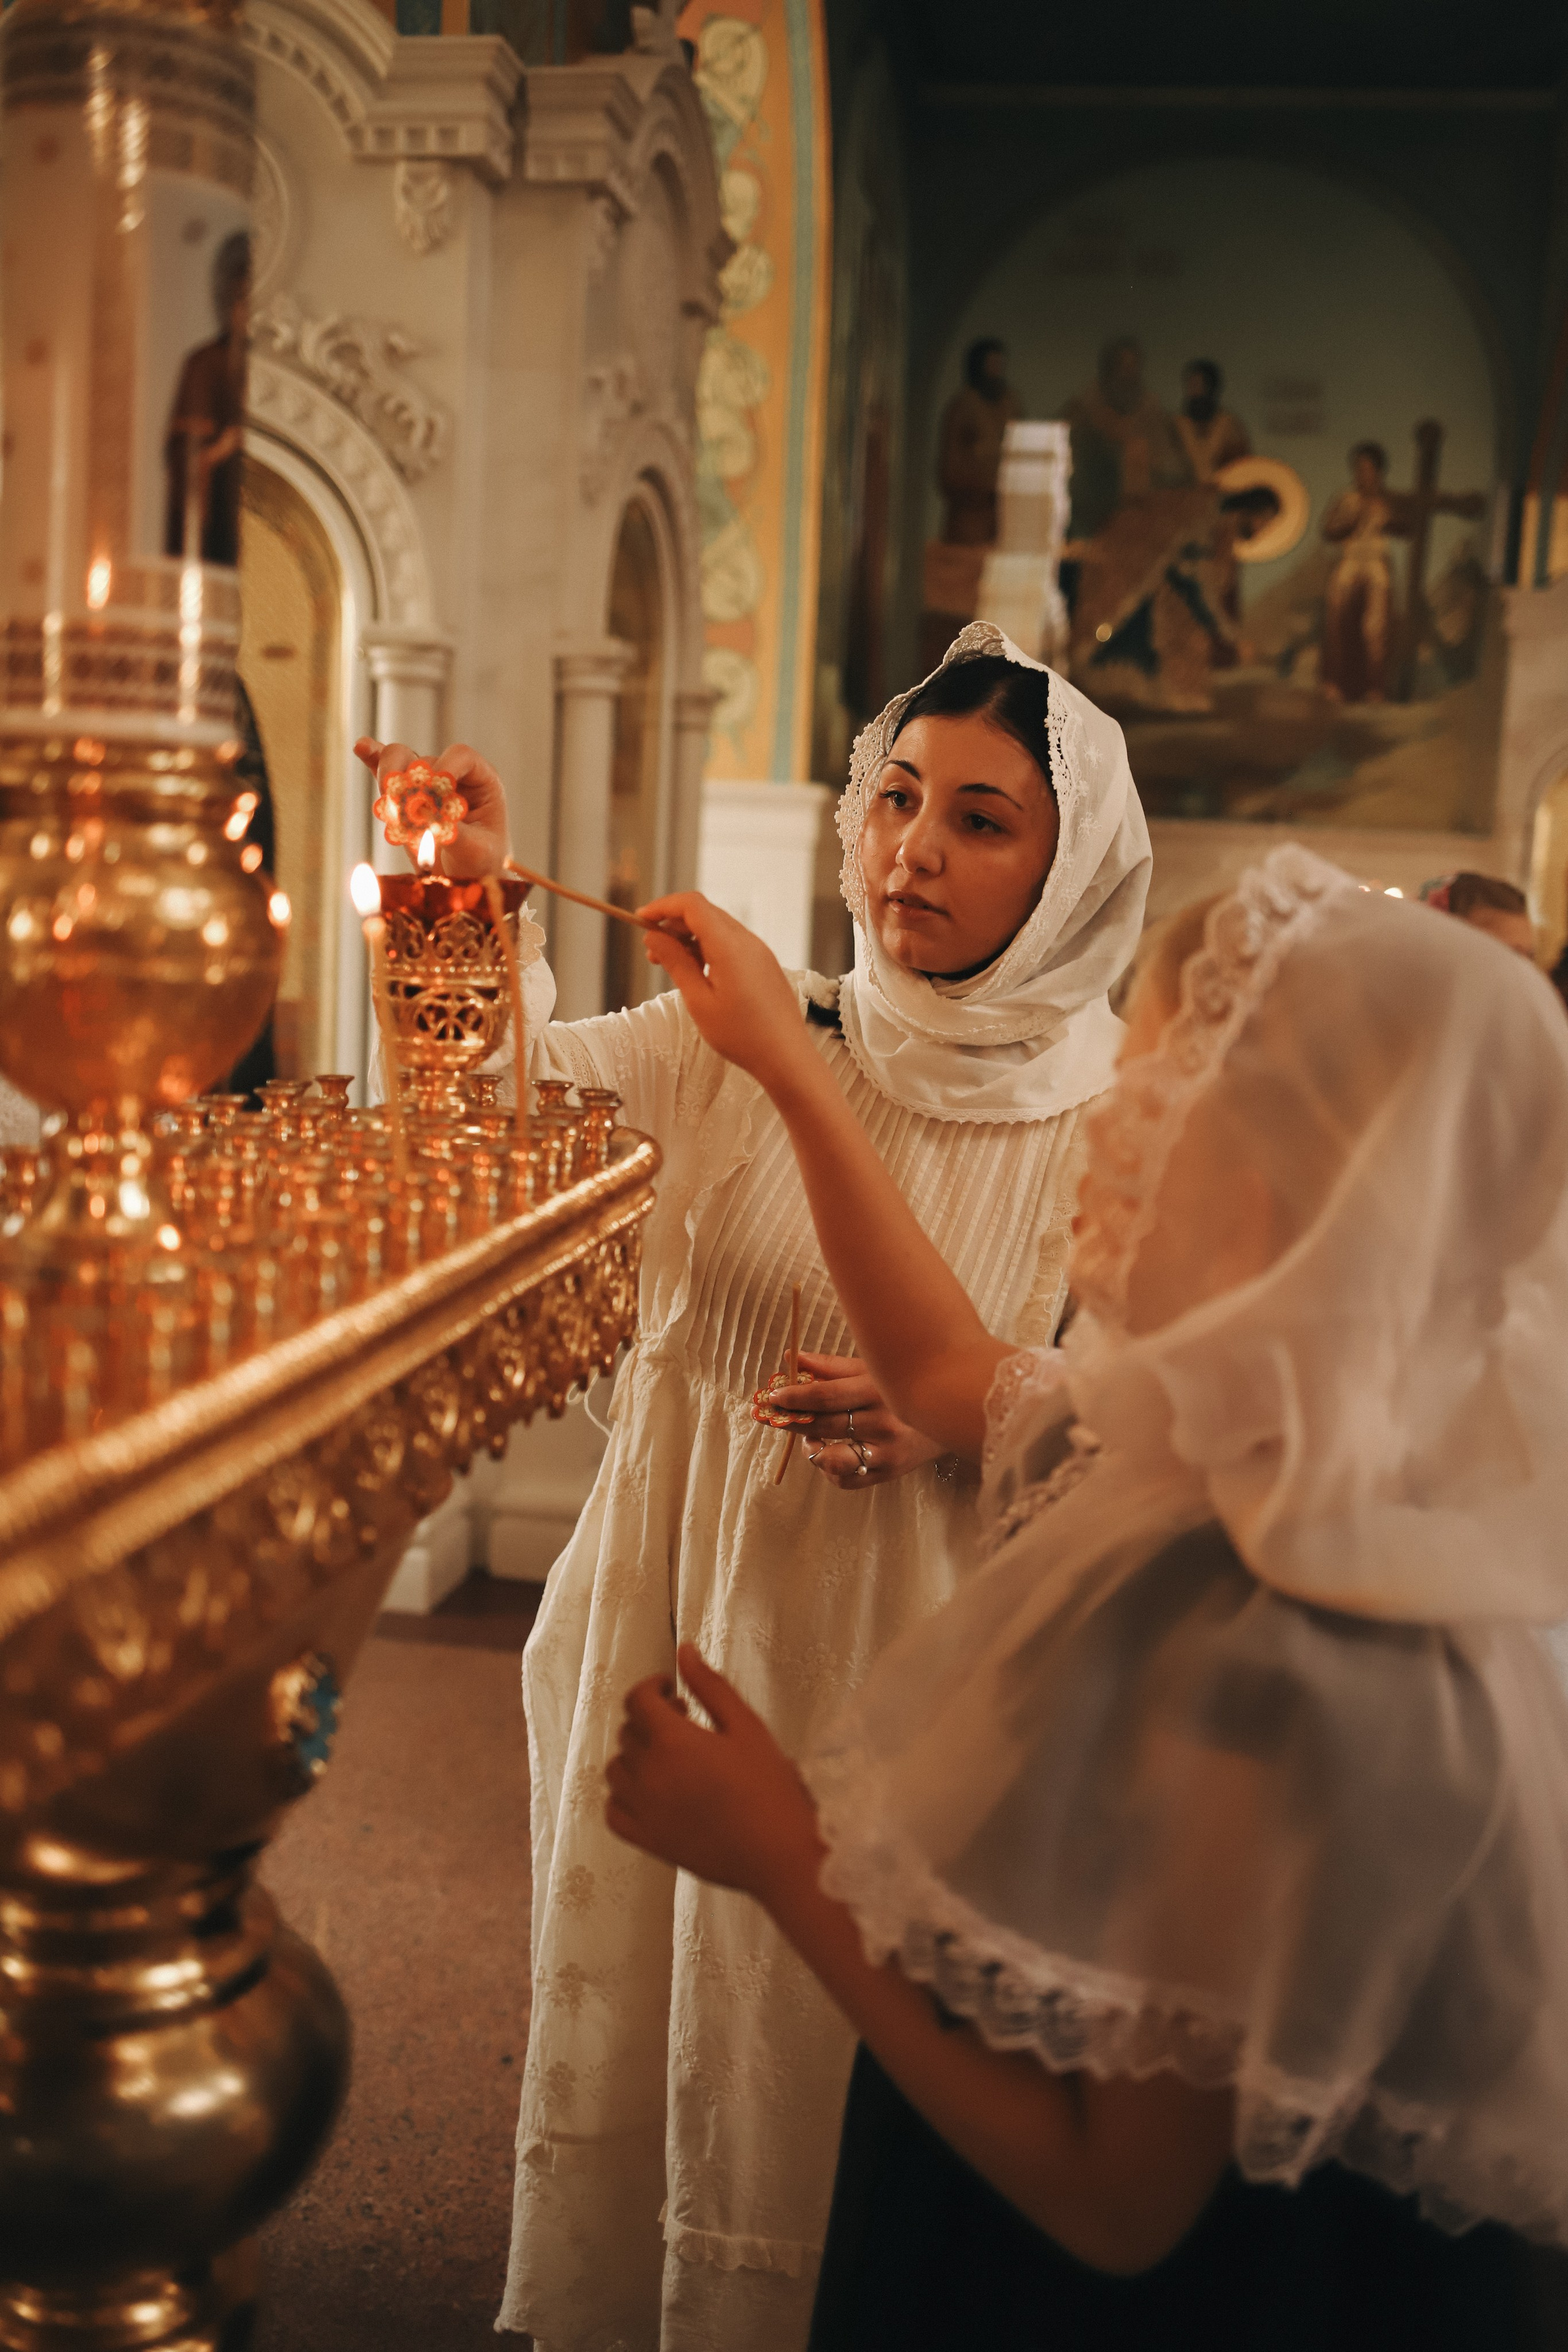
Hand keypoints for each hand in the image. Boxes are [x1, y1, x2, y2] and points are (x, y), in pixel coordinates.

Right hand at [353, 736, 511, 878]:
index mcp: (479, 781)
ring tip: (392, 814)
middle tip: (403, 807)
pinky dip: (371, 759)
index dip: (446, 767)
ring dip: (389, 784)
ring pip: (399, 763)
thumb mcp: (476, 852)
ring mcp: (423, 782)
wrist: (463, 880)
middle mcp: (451, 775)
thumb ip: (455, 833)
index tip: (438, 791)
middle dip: (408, 781)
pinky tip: (360, 748)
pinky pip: (384, 770)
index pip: (460, 756)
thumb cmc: (481, 864)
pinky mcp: (402, 795)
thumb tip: (426, 816)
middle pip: (422, 760)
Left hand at [605, 1644, 822, 1903]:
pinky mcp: (648, 1842)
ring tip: (668, 1758)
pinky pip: (613, 1812)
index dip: (652, 1686)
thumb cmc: (769, 1787)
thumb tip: (684, 1651)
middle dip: (650, 1718)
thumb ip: (710, 1686)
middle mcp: (649, 1775)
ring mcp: (644, 1812)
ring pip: (616, 1769)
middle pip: (627, 1732)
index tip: (673, 1689)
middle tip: (685, 1722)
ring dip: (635, 1755)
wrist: (778, 1854)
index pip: (637, 1700)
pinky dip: (622, 1796)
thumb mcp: (746, 1726)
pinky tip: (649, 1791)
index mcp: (672, 1741)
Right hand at [636, 891, 817, 1095]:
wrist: (787, 1057)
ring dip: (691, 938)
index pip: (692, 905)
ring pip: (718, 928)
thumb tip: (654, 937)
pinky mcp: (764, 964)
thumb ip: (676, 963)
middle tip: (652, 952)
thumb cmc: (742, 1035)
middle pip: (704, 913)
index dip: (663, 906)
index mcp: (730, 946)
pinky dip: (709, 948)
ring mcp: (759, 952)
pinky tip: (698, 973)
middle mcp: (748, 941)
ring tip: (671, 964)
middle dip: (674, 924)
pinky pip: (732, 944)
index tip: (641, 919)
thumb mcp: (699, 1001)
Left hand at [752, 1351, 945, 1488]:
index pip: (826, 1395)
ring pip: (831, 1459)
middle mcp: (884, 1421)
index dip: (795, 1396)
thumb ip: (830, 1366)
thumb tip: (791, 1357)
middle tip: (777, 1416)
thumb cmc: (904, 1386)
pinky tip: (830, 1452)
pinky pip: (845, 1480)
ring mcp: (888, 1451)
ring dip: (812, 1448)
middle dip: (794, 1421)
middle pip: (825, 1425)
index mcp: (879, 1388)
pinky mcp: (890, 1472)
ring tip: (811, 1437)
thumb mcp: (872, 1369)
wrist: (953, 1413)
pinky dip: (828, 1470)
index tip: (774, 1396)